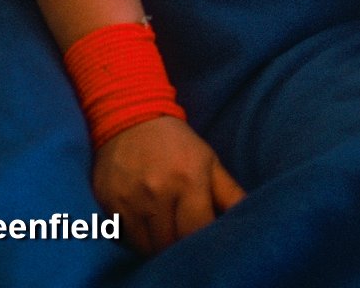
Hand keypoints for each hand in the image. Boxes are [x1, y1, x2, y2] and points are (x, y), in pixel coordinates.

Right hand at [92, 115, 245, 254]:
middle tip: (181, 235)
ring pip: (146, 247)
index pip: (197, 232)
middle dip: (179, 246)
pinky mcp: (109, 202)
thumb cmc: (176, 142)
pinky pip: (124, 237)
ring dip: (156, 245)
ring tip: (163, 230)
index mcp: (189, 179)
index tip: (203, 239)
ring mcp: (131, 198)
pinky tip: (143, 224)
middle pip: (171, 244)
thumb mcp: (208, 160)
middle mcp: (158, 191)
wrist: (131, 113)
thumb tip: (250, 216)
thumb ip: (230, 193)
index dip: (201, 241)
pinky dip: (134, 238)